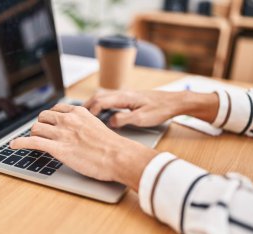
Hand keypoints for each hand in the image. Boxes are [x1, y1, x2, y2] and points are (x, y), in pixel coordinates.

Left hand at [10, 104, 157, 190]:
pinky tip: (14, 145)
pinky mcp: (57, 148)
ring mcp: (62, 133)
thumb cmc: (112, 146)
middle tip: (42, 134)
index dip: (50, 117)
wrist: (118, 156)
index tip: (48, 122)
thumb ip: (85, 125)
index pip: (56, 109)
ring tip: (33, 141)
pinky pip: (32, 142)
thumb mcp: (98, 127)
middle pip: (43, 117)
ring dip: (33, 134)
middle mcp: (68, 119)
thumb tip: (79, 131)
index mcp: (79, 113)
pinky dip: (20, 143)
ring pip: (36, 128)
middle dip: (41, 125)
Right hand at [84, 90, 218, 127]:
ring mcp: (125, 94)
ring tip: (86, 115)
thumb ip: (124, 119)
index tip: (85, 121)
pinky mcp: (128, 97)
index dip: (90, 111)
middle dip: (86, 106)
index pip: (100, 101)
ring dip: (93, 104)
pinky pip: (109, 98)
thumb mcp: (142, 118)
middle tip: (78, 116)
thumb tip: (110, 122)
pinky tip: (101, 111)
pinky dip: (101, 104)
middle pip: (98, 96)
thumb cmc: (160, 109)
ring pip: (103, 96)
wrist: (174, 102)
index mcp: (124, 97)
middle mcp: (122, 93)